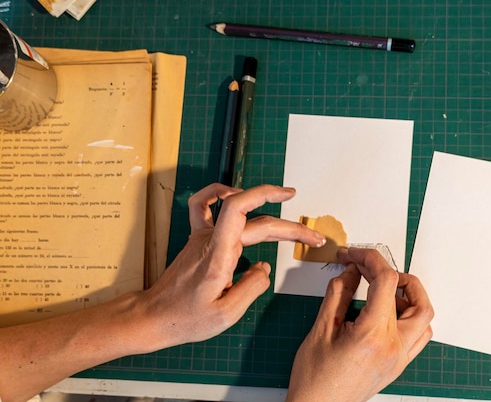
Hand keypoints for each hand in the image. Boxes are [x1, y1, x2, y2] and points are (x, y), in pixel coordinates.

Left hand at [138, 183, 325, 349]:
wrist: (154, 316)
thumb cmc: (185, 318)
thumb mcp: (226, 314)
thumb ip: (252, 287)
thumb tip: (265, 267)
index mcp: (218, 255)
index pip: (238, 210)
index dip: (265, 196)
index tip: (290, 198)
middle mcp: (210, 239)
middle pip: (255, 220)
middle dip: (289, 227)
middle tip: (313, 238)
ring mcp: (203, 236)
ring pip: (238, 213)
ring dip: (265, 205)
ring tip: (285, 201)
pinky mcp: (199, 238)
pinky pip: (204, 206)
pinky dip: (219, 193)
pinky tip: (235, 193)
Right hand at [286, 248, 433, 401]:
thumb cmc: (315, 379)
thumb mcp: (321, 329)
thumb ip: (338, 294)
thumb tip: (350, 271)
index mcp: (373, 335)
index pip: (386, 281)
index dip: (369, 259)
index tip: (354, 255)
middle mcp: (393, 346)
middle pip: (416, 297)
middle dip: (395, 274)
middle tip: (370, 268)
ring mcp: (399, 357)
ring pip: (424, 317)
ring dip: (409, 296)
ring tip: (382, 289)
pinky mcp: (398, 365)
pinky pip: (418, 336)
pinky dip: (410, 317)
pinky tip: (388, 312)